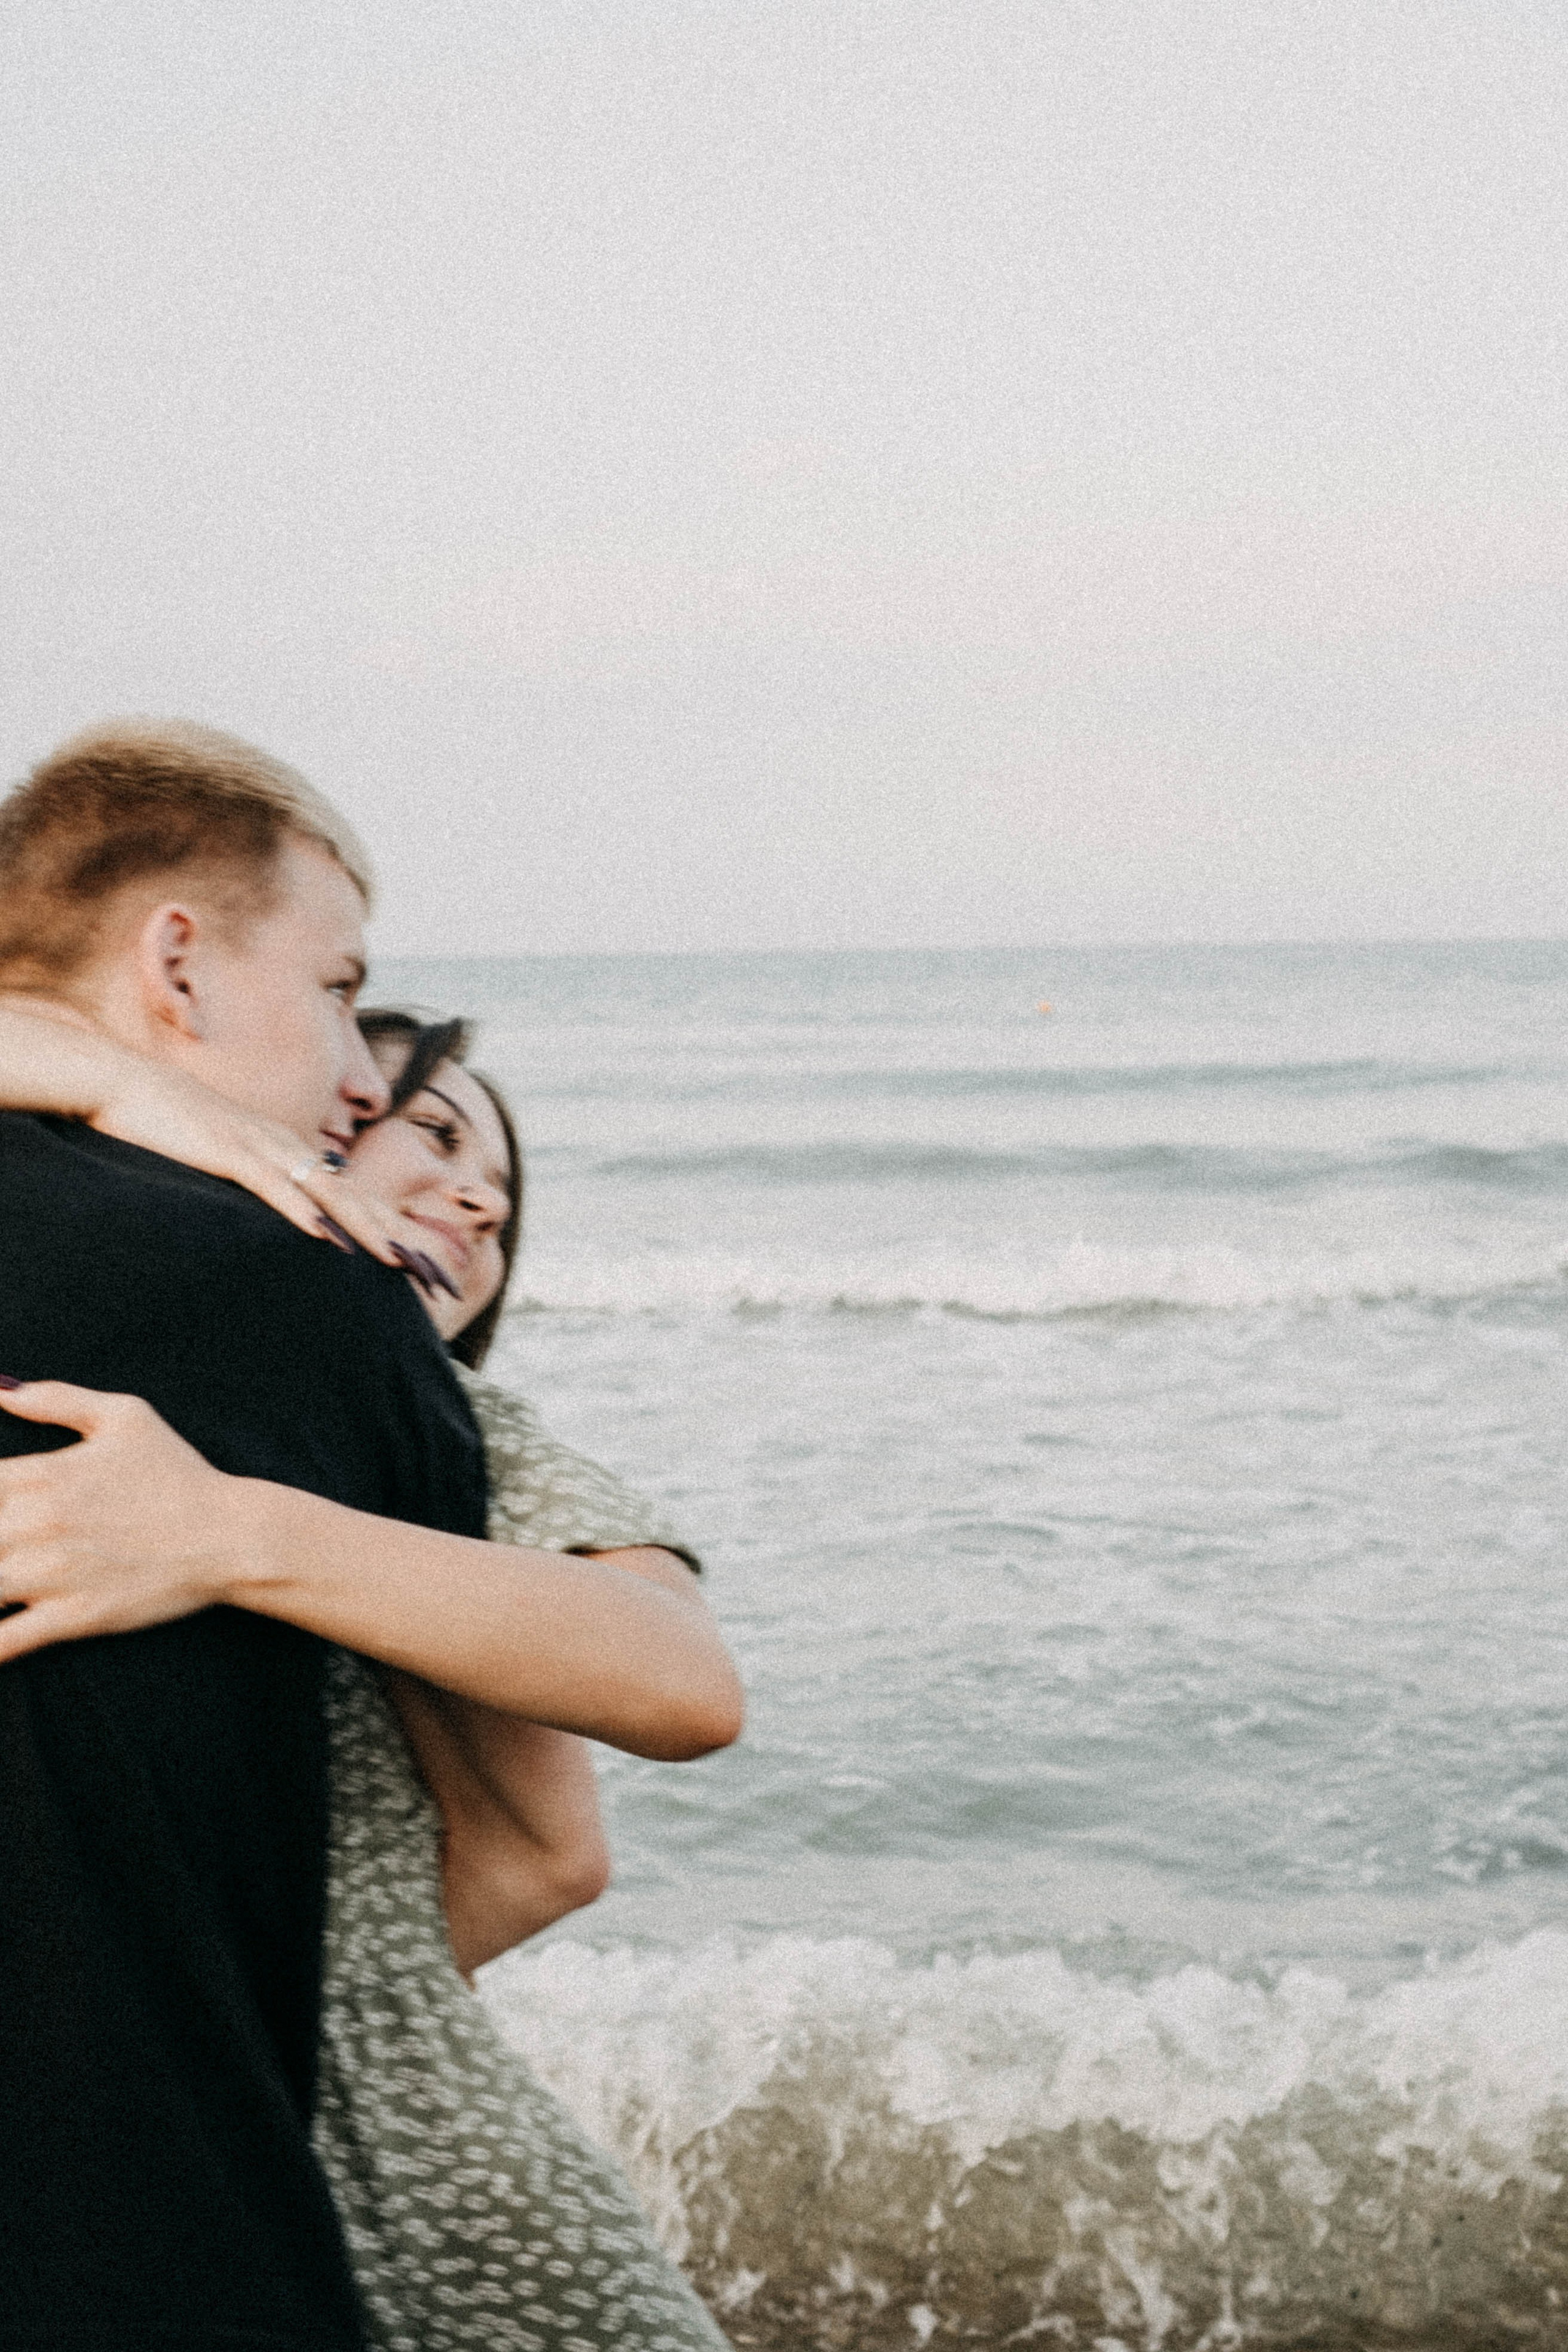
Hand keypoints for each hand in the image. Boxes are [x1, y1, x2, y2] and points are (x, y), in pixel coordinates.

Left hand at [0, 1382, 248, 1663]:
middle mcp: (37, 1522)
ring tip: (5, 1581)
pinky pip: (5, 1641)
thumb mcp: (125, 1416)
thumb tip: (0, 1391)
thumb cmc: (179, 1475)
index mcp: (42, 1474)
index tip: (2, 1511)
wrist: (229, 1536)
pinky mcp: (72, 1617)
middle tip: (4, 1545)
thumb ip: (56, 1399)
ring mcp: (52, 1574)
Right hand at [90, 1059, 414, 1270]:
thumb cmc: (174, 1130)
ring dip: (365, 1227)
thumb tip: (285, 1226)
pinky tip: (323, 1235)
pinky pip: (269, 1184)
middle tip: (436, 1276)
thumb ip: (257, 1191)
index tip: (425, 1270)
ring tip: (399, 1260)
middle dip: (400, 1237)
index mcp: (291, 1155)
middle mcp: (288, 1148)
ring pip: (325, 1191)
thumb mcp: (226, 1166)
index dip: (394, 1232)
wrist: (126, 1085)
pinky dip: (298, 1210)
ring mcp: (260, 1146)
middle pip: (356, 1198)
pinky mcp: (227, 1150)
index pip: (354, 1199)